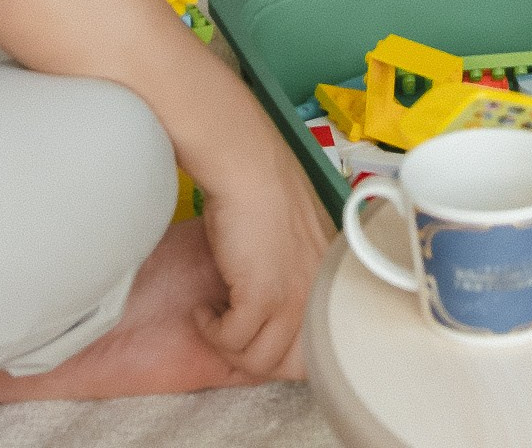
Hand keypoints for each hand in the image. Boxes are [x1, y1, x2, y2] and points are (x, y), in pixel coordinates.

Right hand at [195, 143, 334, 379]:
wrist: (247, 167)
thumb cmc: (262, 190)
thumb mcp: (292, 238)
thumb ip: (294, 273)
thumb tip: (275, 306)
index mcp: (328, 282)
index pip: (316, 348)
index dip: (281, 352)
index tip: (255, 336)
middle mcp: (317, 296)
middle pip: (287, 364)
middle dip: (253, 357)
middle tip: (231, 332)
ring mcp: (292, 299)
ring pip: (258, 360)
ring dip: (228, 346)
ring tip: (214, 317)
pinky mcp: (262, 297)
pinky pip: (232, 341)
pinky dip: (211, 331)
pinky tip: (204, 309)